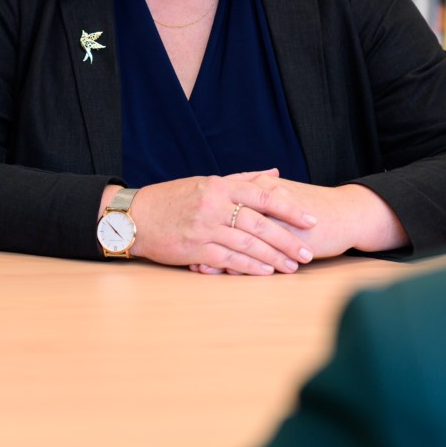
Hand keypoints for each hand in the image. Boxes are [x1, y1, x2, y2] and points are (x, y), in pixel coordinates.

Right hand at [127, 170, 317, 274]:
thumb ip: (242, 179)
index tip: (311, 220)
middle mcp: (213, 205)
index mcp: (218, 186)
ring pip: (247, 244)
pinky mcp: (194, 249)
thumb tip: (274, 173)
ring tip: (292, 266)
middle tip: (307, 252)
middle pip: (259, 224)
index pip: (262, 196)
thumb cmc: (172, 199)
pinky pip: (228, 260)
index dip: (289, 210)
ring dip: (273, 257)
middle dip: (287, 240)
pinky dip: (249, 267)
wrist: (134, 217)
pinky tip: (266, 272)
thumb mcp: (205, 183)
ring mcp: (204, 228)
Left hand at [193, 183, 408, 272]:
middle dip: (201, 235)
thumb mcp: (281, 194)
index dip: (201, 215)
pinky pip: (256, 254)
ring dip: (214, 254)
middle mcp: (263, 201)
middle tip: (180, 249)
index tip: (180, 228)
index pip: (223, 202)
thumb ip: (258, 194)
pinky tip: (223, 274)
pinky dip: (237, 265)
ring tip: (196, 267)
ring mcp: (274, 220)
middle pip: (224, 219)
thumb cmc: (311, 206)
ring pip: (237, 239)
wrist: (347, 213)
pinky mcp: (286, 239)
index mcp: (259, 187)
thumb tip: (235, 200)